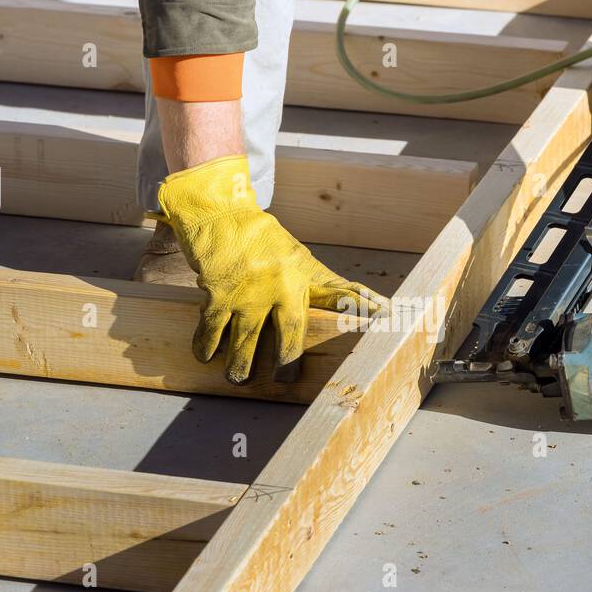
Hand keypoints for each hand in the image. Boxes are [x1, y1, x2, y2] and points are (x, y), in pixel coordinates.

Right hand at [157, 155, 386, 382]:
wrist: (220, 211)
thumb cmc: (259, 237)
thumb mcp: (294, 255)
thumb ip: (315, 282)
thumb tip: (357, 303)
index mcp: (302, 274)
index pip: (338, 292)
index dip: (361, 304)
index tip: (385, 314)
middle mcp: (280, 284)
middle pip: (290, 331)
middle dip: (288, 360)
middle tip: (284, 379)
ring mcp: (249, 291)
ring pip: (247, 338)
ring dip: (241, 363)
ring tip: (238, 380)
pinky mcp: (219, 292)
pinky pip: (213, 328)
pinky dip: (207, 345)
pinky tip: (205, 356)